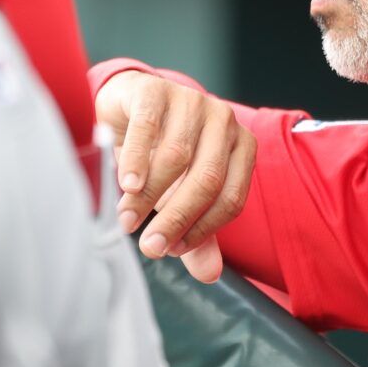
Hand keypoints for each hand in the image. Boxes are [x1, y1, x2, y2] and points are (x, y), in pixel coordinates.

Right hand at [96, 69, 256, 283]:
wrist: (126, 109)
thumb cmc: (160, 157)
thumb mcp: (179, 198)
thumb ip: (196, 234)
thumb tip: (209, 275)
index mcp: (241, 147)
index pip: (232, 198)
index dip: (203, 230)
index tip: (173, 250)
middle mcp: (224, 121)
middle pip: (207, 179)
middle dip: (176, 219)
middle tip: (150, 247)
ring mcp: (192, 101)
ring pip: (176, 157)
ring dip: (149, 196)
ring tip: (127, 221)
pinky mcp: (157, 90)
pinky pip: (149, 129)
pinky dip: (137, 160)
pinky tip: (126, 185)